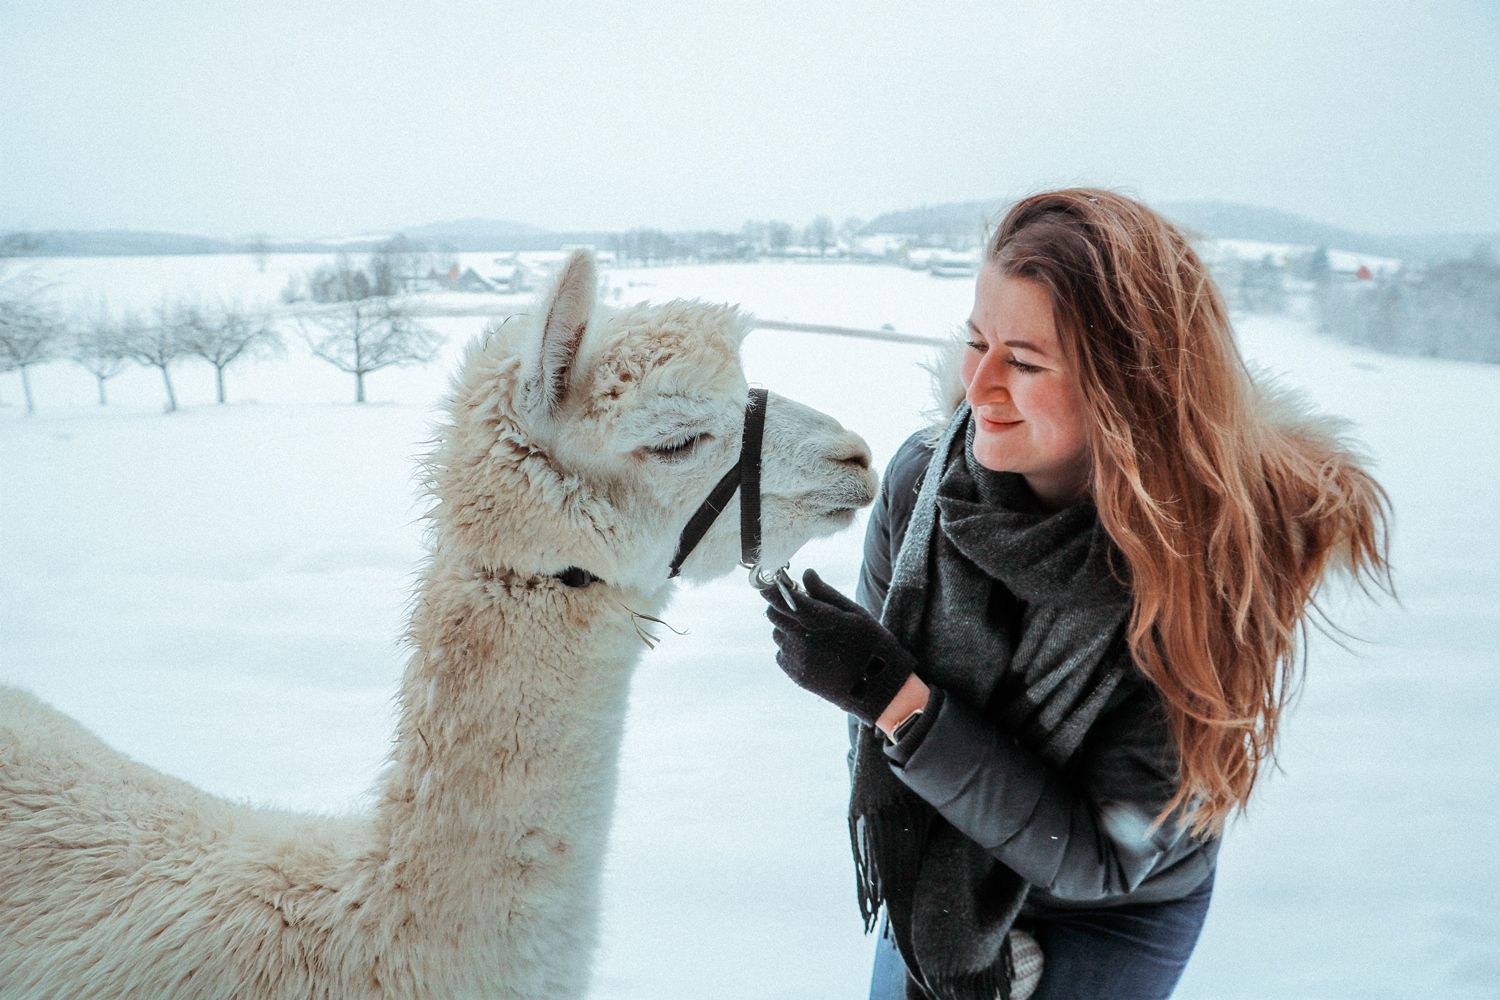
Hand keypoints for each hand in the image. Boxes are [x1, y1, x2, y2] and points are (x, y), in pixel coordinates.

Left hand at [762, 568, 915, 725]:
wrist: (879, 688)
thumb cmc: (872, 644)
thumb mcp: (855, 612)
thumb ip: (825, 593)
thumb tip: (806, 574)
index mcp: (817, 619)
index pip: (779, 598)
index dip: (770, 589)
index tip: (768, 583)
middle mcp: (802, 639)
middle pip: (772, 614)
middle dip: (782, 607)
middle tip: (802, 608)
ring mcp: (798, 659)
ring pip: (777, 634)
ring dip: (787, 629)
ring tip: (814, 635)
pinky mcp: (797, 676)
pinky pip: (781, 654)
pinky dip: (791, 649)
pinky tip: (813, 652)